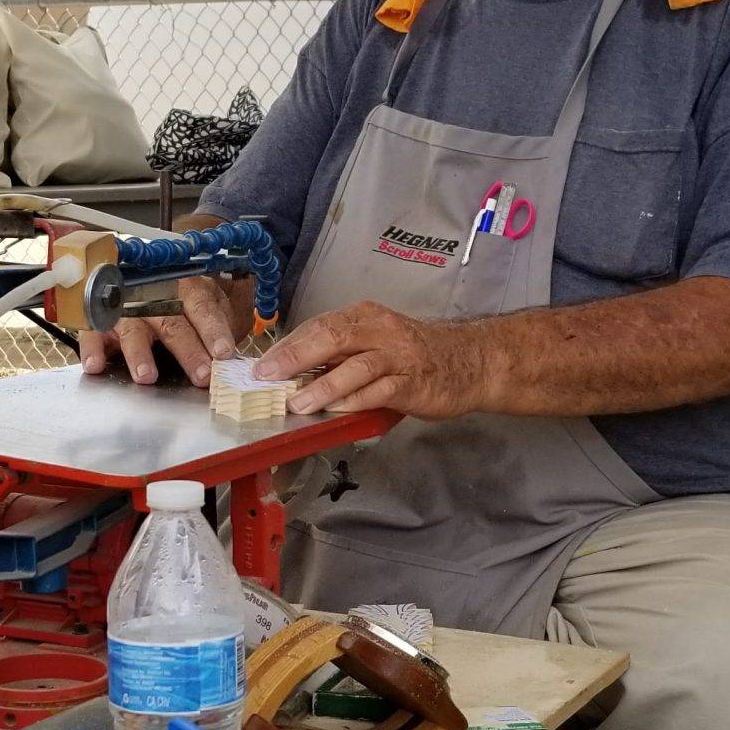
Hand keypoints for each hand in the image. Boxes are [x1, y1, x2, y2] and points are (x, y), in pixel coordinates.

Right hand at [78, 273, 239, 385]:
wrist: (134, 274)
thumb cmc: (178, 298)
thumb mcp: (206, 302)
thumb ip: (220, 323)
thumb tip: (233, 353)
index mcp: (186, 288)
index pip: (203, 308)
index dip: (214, 331)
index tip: (224, 353)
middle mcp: (154, 295)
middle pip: (172, 323)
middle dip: (188, 350)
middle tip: (201, 375)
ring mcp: (125, 307)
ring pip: (133, 329)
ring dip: (140, 353)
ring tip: (147, 376)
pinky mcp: (100, 319)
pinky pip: (93, 333)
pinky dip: (93, 350)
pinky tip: (95, 366)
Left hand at [255, 301, 490, 418]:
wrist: (468, 361)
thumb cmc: (413, 355)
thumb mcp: (373, 342)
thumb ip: (338, 353)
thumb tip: (291, 371)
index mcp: (364, 317)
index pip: (319, 326)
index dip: (287, 346)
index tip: (261, 366)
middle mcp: (380, 331)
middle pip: (332, 337)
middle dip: (296, 357)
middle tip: (268, 377)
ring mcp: (398, 357)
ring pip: (355, 366)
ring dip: (323, 386)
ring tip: (297, 403)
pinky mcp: (412, 384)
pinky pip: (379, 392)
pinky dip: (355, 402)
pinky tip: (336, 412)